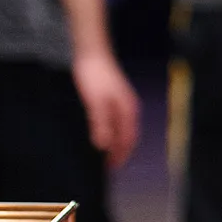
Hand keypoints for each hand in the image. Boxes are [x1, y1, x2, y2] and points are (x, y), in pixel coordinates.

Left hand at [71, 51, 139, 168]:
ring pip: (122, 129)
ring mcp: (123, 103)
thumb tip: (104, 146)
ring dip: (116, 142)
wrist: (92, 53)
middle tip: (108, 165)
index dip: (120, 155)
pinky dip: (111, 132)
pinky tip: (101, 133)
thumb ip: (101, 123)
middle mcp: (129, 108)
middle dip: (120, 152)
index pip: (128, 139)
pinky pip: (116, 121)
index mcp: (128, 111)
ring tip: (105, 154)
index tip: (111, 168)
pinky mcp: (114, 98)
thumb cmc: (94, 75)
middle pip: (128, 136)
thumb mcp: (95, 102)